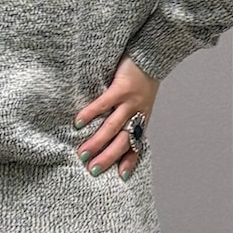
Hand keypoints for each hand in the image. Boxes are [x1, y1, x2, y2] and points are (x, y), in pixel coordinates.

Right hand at [73, 54, 159, 179]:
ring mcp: (130, 101)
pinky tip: (78, 122)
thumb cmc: (144, 78)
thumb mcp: (143, 100)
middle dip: (108, 157)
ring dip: (97, 142)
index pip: (137, 144)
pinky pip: (104, 104)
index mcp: (143, 118)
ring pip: (112, 127)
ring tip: (82, 153)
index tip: (121, 177)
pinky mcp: (121, 88)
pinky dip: (90, 114)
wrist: (153, 55)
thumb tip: (114, 128)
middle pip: (123, 141)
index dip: (130, 160)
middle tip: (92, 170)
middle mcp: (138, 113)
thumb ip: (132, 114)